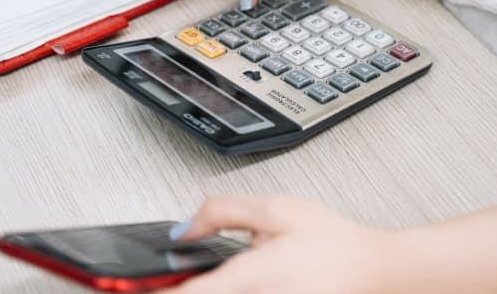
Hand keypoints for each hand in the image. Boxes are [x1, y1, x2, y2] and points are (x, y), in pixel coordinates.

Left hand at [156, 195, 395, 293]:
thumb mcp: (278, 211)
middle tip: (144, 284)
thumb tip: (184, 227)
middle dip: (169, 292)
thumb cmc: (336, 246)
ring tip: (179, 283)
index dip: (145, 293)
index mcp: (248, 280)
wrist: (377, 276)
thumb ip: (223, 212)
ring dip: (194, 293)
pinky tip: (218, 285)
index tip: (120, 288)